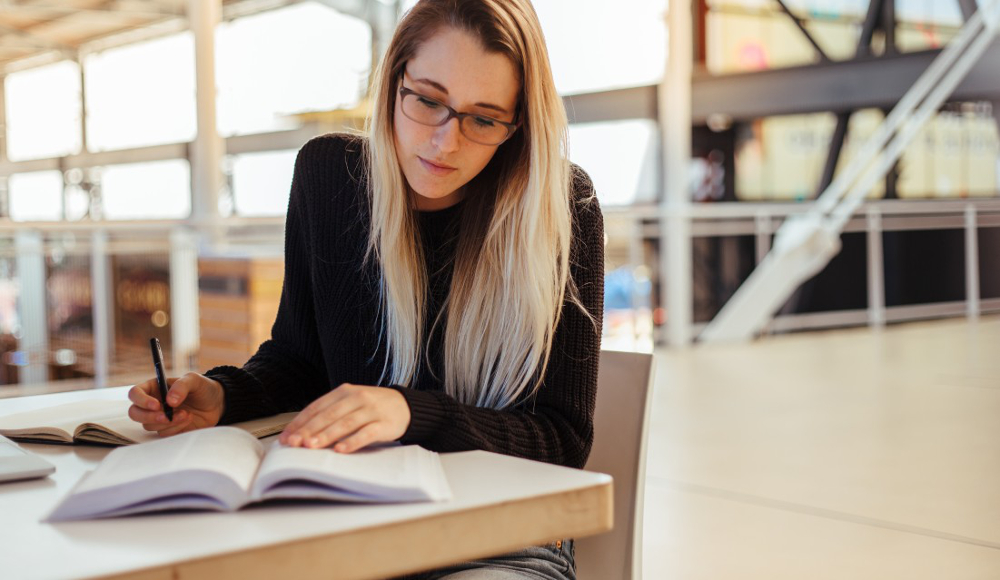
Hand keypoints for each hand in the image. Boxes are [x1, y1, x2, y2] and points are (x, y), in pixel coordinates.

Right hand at [127, 372, 224, 436]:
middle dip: (149, 417)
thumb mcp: (194, 380)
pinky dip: (176, 428)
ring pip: (149, 426)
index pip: (135, 394)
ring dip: (168, 422)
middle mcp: (153, 403)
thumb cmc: (202, 388)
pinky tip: (188, 419)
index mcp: (154, 388)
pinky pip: (163, 433)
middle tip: (167, 416)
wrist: (216, 403)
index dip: (141, 400)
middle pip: (135, 413)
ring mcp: (159, 417)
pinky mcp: (168, 429)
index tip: (157, 405)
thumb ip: (181, 386)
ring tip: (187, 413)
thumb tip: (170, 401)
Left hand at [278, 384, 410, 452]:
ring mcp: (371, 409)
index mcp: (344, 391)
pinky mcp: (384, 423)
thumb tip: (301, 433)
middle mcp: (357, 397)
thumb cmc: (371, 408)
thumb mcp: (350, 403)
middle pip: (329, 415)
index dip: (300, 422)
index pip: (317, 407)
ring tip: (311, 446)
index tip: (286, 437)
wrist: (405, 406)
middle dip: (309, 430)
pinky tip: (340, 450)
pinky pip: (366, 433)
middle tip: (294, 443)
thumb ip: (330, 414)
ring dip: (326, 435)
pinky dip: (352, 441)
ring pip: (345, 423)